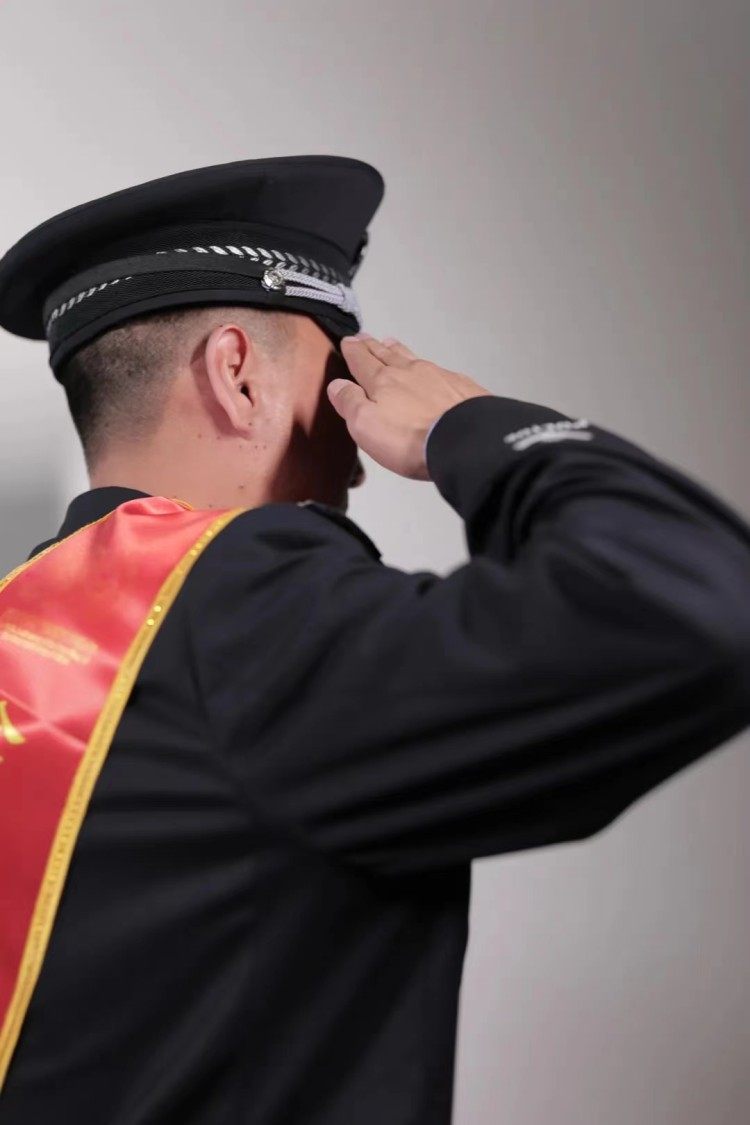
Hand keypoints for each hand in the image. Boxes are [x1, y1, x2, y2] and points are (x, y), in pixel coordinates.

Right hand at [327, 334, 493, 480]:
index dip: (353, 351)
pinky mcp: (461, 387)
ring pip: (411, 358)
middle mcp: (409, 372)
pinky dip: (427, 366)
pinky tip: (430, 369)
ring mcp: (438, 376)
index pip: (362, 361)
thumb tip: (337, 384)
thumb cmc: (408, 438)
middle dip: (372, 346)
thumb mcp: (365, 424)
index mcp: (382, 381)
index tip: (348, 341)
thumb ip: (349, 402)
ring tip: (390, 342)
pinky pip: (438, 369)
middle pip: (386, 355)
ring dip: (398, 350)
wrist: (463, 440)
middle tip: (365, 336)